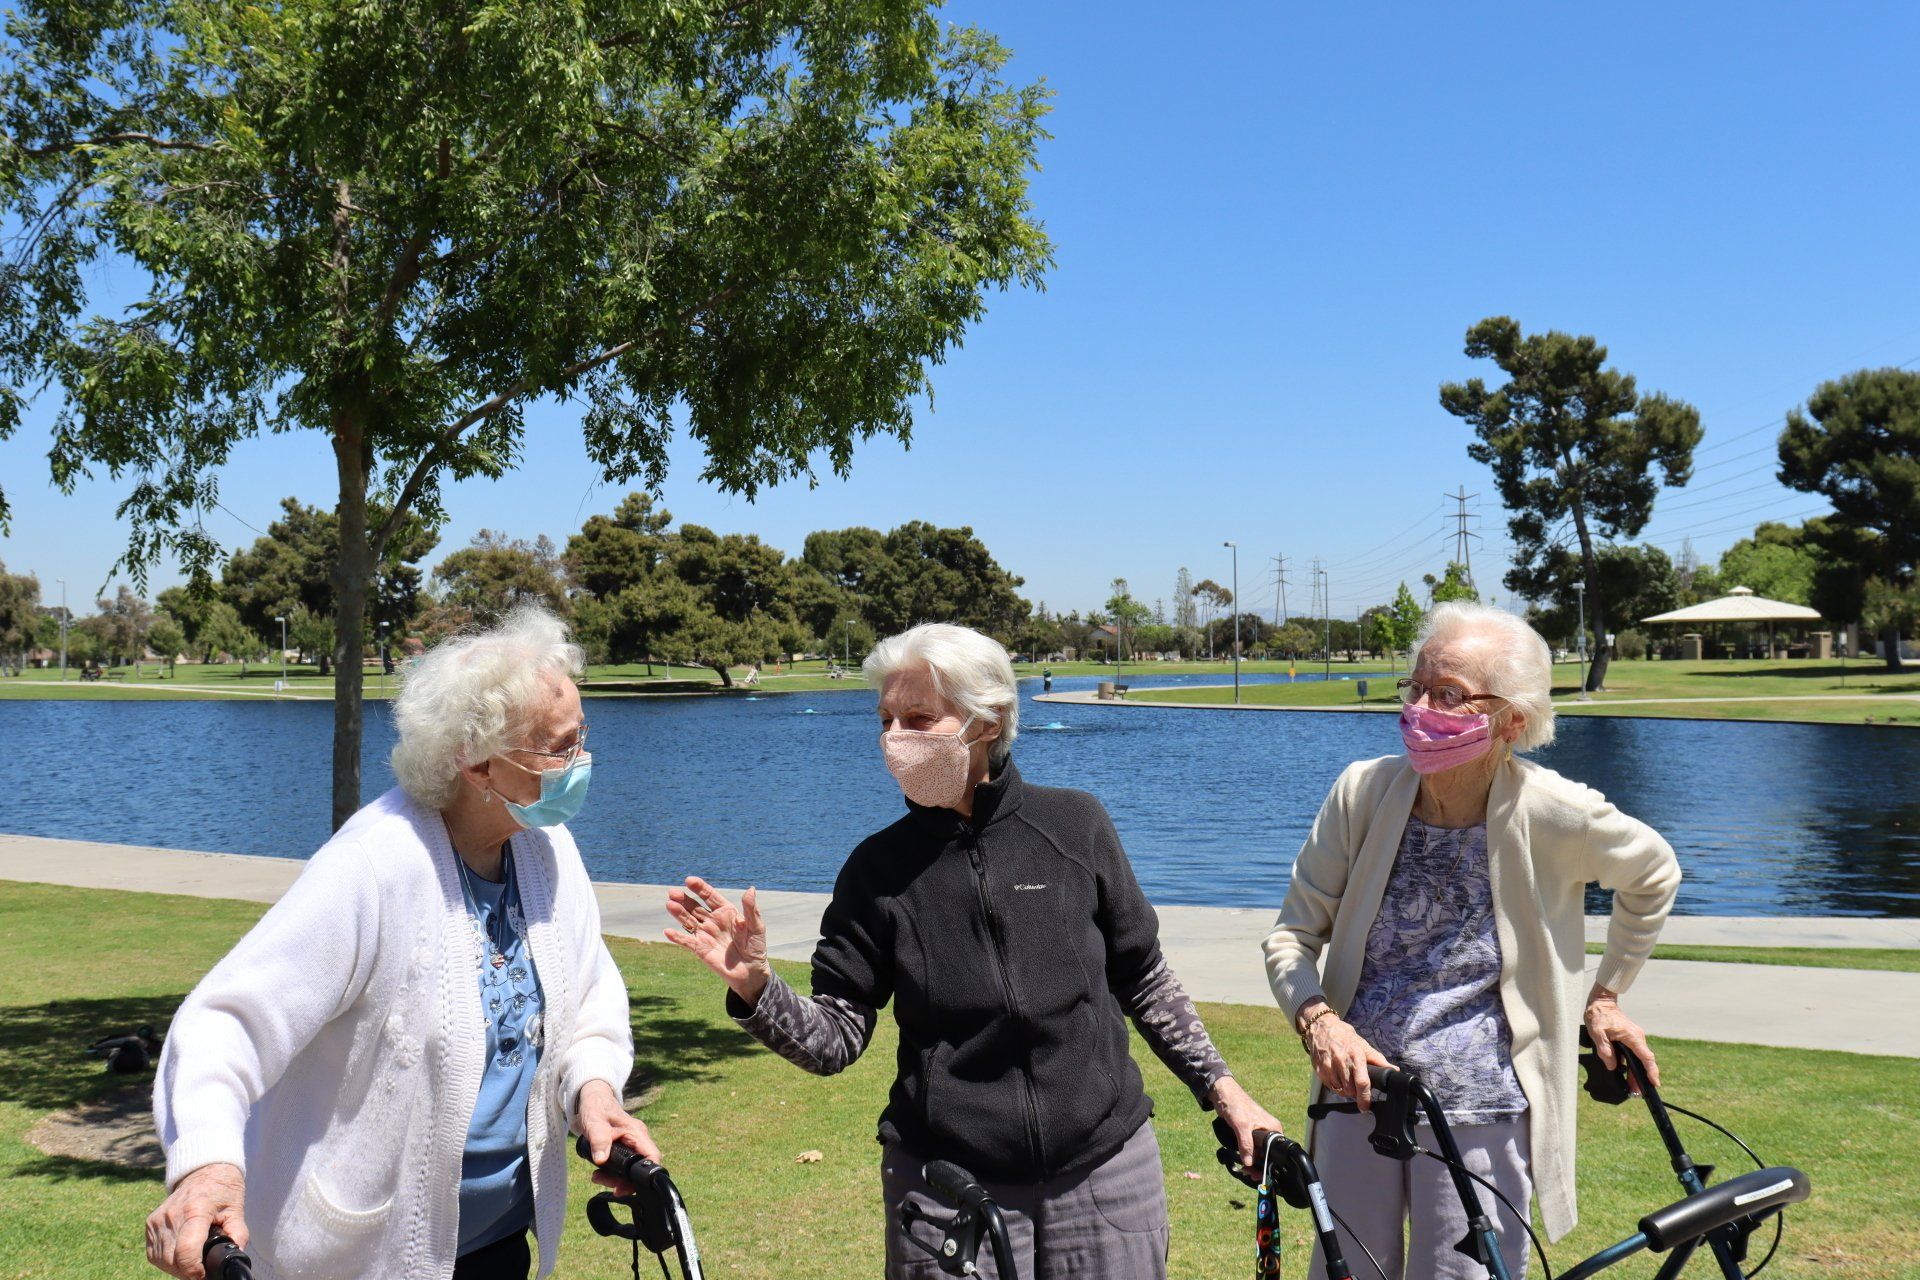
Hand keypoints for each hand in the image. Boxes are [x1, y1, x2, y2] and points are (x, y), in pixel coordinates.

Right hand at [146, 1162, 246, 1278]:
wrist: (204, 1171)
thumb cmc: (223, 1191)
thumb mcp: (237, 1210)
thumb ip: (238, 1235)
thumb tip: (235, 1257)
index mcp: (195, 1210)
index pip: (186, 1250)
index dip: (195, 1269)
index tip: (204, 1273)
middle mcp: (172, 1215)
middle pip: (173, 1260)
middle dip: (188, 1270)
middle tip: (203, 1267)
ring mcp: (157, 1220)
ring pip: (162, 1260)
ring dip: (177, 1267)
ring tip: (194, 1258)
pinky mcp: (150, 1223)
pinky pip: (154, 1254)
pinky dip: (167, 1260)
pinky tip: (181, 1253)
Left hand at [576, 1079, 660, 1194]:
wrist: (592, 1099)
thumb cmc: (595, 1108)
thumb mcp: (594, 1123)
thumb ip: (599, 1140)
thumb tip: (601, 1160)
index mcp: (636, 1132)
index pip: (652, 1156)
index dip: (645, 1175)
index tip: (626, 1186)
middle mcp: (638, 1139)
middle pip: (641, 1167)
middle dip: (625, 1181)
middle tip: (608, 1186)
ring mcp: (632, 1143)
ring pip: (631, 1169)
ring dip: (616, 1178)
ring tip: (598, 1178)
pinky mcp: (624, 1148)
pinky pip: (624, 1165)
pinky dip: (612, 1173)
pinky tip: (599, 1173)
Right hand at [664, 876, 770, 1003]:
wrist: (751, 971)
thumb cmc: (755, 947)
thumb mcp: (756, 926)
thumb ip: (751, 909)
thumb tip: (750, 889)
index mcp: (726, 912)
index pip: (710, 896)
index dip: (699, 888)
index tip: (688, 880)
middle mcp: (712, 921)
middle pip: (695, 907)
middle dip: (684, 899)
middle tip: (672, 892)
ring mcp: (705, 934)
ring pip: (688, 921)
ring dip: (678, 913)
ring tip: (670, 905)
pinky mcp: (700, 949)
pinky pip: (687, 942)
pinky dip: (677, 937)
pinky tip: (668, 932)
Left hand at [1210, 1077, 1284, 1170]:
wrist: (1223, 1094)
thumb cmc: (1236, 1104)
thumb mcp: (1242, 1125)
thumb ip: (1246, 1144)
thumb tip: (1249, 1162)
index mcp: (1273, 1128)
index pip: (1276, 1152)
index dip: (1267, 1164)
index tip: (1258, 1174)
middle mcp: (1269, 1131)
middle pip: (1267, 1154)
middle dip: (1258, 1165)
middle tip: (1248, 1173)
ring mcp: (1259, 1133)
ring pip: (1258, 1152)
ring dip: (1252, 1161)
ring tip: (1244, 1169)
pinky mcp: (1249, 1134)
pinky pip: (1251, 1148)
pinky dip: (1247, 1155)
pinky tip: (1243, 1161)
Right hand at [1302, 1005, 1393, 1110]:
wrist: (1322, 1028)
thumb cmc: (1344, 1036)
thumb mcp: (1363, 1045)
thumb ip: (1378, 1060)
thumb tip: (1393, 1070)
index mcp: (1356, 1056)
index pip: (1362, 1082)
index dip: (1365, 1098)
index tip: (1366, 1106)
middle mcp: (1341, 1062)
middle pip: (1350, 1090)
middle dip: (1355, 1092)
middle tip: (1357, 1085)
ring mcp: (1329, 1066)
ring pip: (1340, 1090)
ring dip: (1345, 1090)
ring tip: (1347, 1079)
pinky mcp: (1320, 1070)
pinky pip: (1330, 1087)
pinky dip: (1336, 1086)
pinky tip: (1338, 1077)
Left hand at [1585, 985, 1658, 1091]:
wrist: (1601, 1002)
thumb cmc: (1599, 1015)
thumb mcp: (1597, 1033)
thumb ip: (1605, 1050)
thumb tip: (1612, 1066)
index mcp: (1632, 1036)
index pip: (1646, 1057)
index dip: (1651, 1071)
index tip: (1654, 1083)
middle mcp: (1637, 1038)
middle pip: (1643, 1061)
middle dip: (1642, 1077)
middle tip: (1638, 1093)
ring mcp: (1635, 1038)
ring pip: (1639, 1059)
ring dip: (1637, 1073)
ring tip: (1633, 1088)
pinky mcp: (1631, 1039)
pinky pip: (1634, 1054)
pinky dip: (1633, 1065)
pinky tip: (1628, 1075)